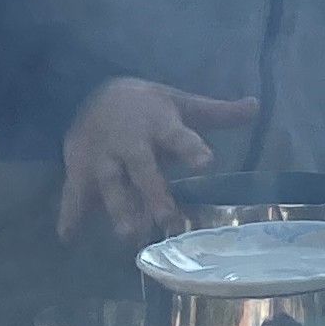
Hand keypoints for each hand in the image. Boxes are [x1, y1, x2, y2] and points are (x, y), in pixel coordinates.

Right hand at [57, 80, 257, 242]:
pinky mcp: (78, 167)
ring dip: (118, 209)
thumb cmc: (145, 104)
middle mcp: (130, 142)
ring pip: (109, 184)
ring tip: (129, 235)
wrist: (88, 89)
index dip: (192, 148)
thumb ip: (217, 113)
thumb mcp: (180, 102)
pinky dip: (69, 213)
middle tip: (168, 221)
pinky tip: (67, 236)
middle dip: (154, 194)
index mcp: (159, 123)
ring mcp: (102, 156)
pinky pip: (73, 192)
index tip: (208, 162)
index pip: (178, 136)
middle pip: (143, 168)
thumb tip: (257, 107)